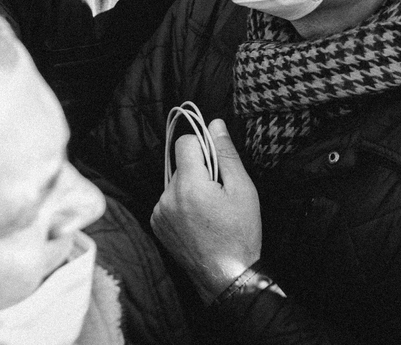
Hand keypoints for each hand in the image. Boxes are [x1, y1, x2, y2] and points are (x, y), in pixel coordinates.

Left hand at [151, 119, 261, 301]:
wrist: (227, 276)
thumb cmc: (240, 233)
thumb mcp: (243, 190)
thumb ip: (226, 154)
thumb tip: (215, 124)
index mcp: (190, 185)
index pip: (185, 142)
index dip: (203, 146)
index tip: (217, 164)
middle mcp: (168, 196)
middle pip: (181, 164)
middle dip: (199, 171)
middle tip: (219, 193)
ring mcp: (159, 212)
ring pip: (175, 182)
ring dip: (190, 188)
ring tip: (209, 211)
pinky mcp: (157, 224)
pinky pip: (168, 200)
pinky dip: (181, 203)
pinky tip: (198, 220)